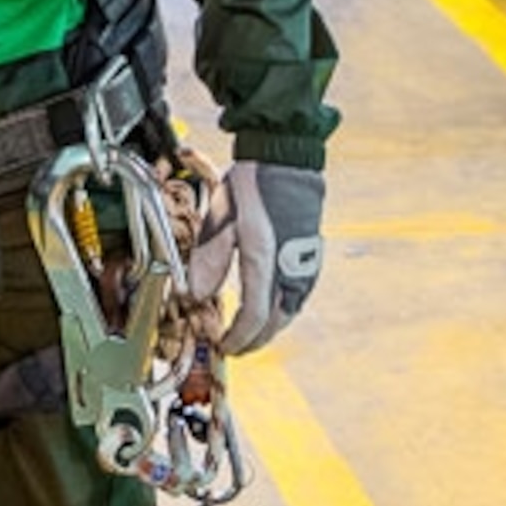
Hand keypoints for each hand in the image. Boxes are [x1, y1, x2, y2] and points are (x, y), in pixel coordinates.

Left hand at [188, 162, 323, 354]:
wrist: (285, 159)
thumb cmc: (252, 185)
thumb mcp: (219, 218)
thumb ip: (209, 260)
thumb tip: (195, 295)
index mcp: (265, 261)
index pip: (255, 318)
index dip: (239, 338)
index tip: (225, 347)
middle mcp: (290, 268)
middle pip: (275, 321)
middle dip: (254, 340)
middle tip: (234, 347)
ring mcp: (304, 263)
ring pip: (289, 310)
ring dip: (270, 326)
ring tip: (250, 332)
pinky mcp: (309, 256)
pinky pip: (297, 295)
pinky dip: (282, 309)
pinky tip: (270, 306)